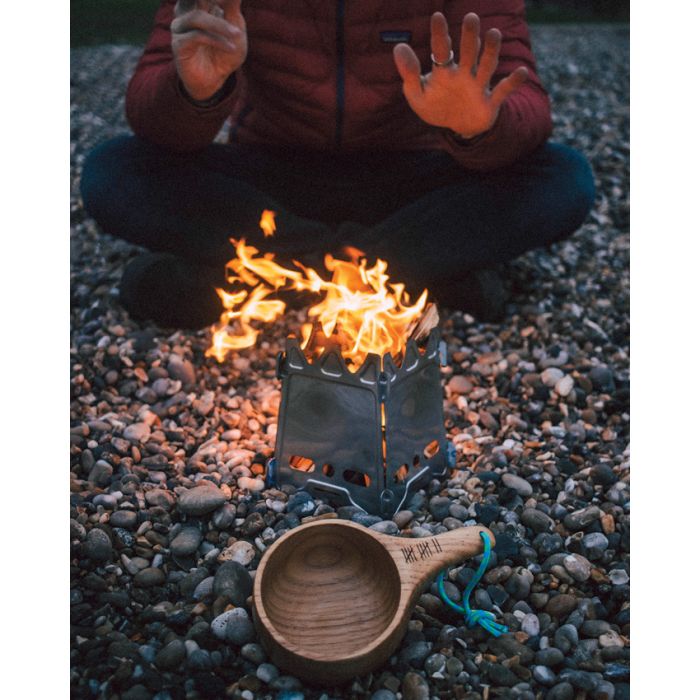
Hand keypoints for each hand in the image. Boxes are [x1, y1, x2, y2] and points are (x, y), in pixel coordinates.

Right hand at [172, 0, 246, 101]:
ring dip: (220, 25)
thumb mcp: (236, 27)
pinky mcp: (178, 44)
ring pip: (197, 16)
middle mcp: (186, 11)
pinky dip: (216, 41)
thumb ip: (232, 6)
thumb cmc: (226, 51)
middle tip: (226, 3)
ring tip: (237, 34)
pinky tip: (231, 48)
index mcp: (199, 3)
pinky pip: (197, 37)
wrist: (216, 79)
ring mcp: (180, 26)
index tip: (229, 2)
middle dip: (212, 0)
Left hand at [393, 12, 527, 138]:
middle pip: (468, 52)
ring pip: (487, 66)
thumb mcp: (417, 95)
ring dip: (490, 51)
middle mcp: (464, 73)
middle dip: (469, 37)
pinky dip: (513, 82)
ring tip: (493, 34)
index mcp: (444, 71)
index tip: (437, 17)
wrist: (457, 127)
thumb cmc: (437, 107)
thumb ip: (409, 73)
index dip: (439, 35)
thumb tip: (399, 47)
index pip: (441, 50)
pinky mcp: (489, 102)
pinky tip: (522, 72)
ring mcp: (478, 86)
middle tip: (470, 18)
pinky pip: (503, 90)